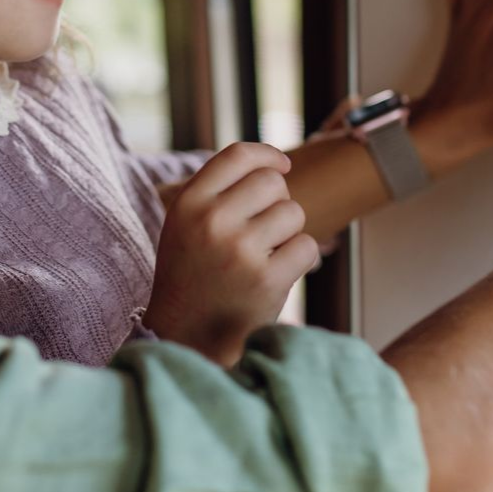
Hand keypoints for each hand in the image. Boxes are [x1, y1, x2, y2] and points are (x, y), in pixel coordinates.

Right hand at [145, 142, 319, 365]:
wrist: (186, 336)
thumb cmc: (193, 273)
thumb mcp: (186, 223)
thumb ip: (218, 190)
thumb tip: (276, 165)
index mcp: (188, 203)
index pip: (237, 155)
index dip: (267, 155)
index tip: (282, 165)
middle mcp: (212, 221)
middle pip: (272, 182)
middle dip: (277, 202)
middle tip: (264, 229)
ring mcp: (240, 250)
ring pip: (293, 213)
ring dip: (288, 232)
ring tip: (265, 255)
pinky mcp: (267, 279)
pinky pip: (306, 246)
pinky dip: (299, 258)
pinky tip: (276, 273)